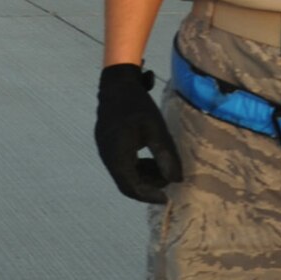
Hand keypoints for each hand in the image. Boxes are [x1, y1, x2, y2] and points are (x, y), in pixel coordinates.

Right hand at [95, 64, 181, 204]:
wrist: (116, 82)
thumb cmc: (137, 104)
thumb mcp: (155, 129)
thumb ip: (165, 155)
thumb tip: (176, 180)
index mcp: (116, 155)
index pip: (131, 187)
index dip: (149, 196)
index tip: (167, 197)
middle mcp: (107, 156)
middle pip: (126, 183)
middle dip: (148, 186)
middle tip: (168, 179)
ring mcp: (104, 149)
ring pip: (124, 173)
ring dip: (143, 176)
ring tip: (163, 168)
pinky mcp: (107, 143)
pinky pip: (122, 163)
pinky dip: (137, 166)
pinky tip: (151, 158)